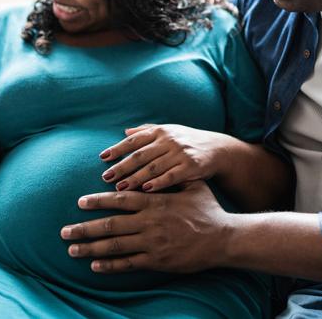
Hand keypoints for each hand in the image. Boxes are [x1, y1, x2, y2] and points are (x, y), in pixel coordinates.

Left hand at [60, 180, 232, 272]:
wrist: (223, 238)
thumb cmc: (208, 209)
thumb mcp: (191, 186)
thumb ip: (170, 177)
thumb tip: (154, 164)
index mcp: (155, 202)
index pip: (120, 199)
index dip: (98, 201)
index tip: (80, 202)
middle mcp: (149, 222)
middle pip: (110, 225)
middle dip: (84, 228)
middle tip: (64, 231)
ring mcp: (152, 243)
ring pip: (114, 246)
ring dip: (90, 248)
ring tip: (72, 249)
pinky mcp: (157, 261)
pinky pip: (128, 263)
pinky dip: (110, 265)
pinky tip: (95, 265)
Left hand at [99, 124, 230, 192]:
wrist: (219, 149)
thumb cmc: (189, 142)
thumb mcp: (170, 132)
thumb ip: (148, 131)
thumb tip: (125, 131)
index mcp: (161, 131)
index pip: (135, 140)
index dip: (118, 148)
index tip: (102, 158)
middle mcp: (169, 140)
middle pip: (140, 155)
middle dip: (122, 166)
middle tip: (105, 177)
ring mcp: (180, 153)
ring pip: (152, 167)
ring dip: (135, 178)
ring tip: (119, 187)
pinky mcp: (191, 167)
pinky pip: (171, 176)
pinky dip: (157, 183)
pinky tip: (144, 190)